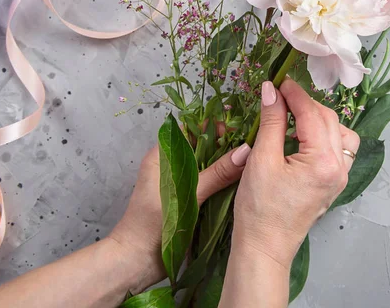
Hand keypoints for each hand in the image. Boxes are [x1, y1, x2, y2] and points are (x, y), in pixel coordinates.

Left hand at [107, 141, 250, 294]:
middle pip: (204, 148)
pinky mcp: (189, 201)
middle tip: (252, 147)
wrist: (136, 262)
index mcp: (164, 155)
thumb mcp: (187, 195)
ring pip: (209, 167)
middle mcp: (173, 165)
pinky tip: (243, 183)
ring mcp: (182, 184)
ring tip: (253, 162)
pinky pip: (210, 185)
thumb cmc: (151, 224)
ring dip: (227, 166)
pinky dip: (224, 183)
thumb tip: (245, 151)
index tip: (238, 129)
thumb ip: (216, 173)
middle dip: (226, 146)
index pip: (192, 130)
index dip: (214, 127)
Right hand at [232, 78, 359, 269]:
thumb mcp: (261, 159)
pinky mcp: (332, 184)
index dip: (294, 93)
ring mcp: (339, 177)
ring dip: (318, 118)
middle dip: (305, 103)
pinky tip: (302, 135)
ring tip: (293, 114)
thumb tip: (271, 90)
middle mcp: (338, 168)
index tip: (278, 80)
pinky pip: (337, 149)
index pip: (312, 113)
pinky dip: (323, 135)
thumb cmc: (259, 208)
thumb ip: (271, 121)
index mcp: (323, 161)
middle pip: (329, 120)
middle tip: (280, 94)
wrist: (264, 247)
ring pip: (340, 133)